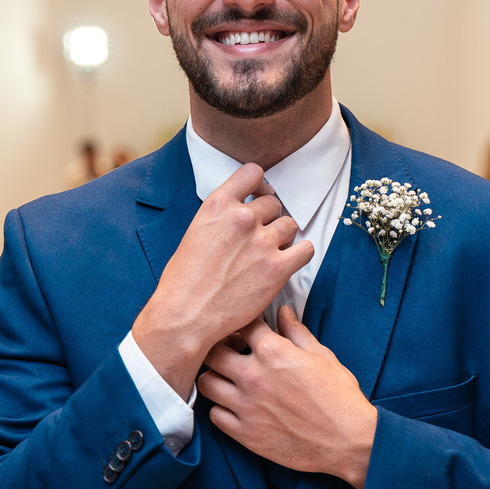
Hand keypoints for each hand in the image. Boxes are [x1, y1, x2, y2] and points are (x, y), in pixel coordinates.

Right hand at [133, 164, 313, 396]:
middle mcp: (243, 217)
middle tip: (260, 236)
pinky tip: (287, 262)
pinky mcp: (278, 268)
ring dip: (283, 236)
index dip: (258, 185)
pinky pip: (305, 250)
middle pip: (274, 203)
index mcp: (219, 204)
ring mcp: (263, 242)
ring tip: (270, 252)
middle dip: (269, 218)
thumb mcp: (195, 231)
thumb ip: (221, 217)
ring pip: (290, 224)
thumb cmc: (183, 280)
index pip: (253, 172)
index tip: (257, 197)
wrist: (185, 316)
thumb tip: (239, 211)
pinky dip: (299, 254)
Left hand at [198, 307, 376, 488]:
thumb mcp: (321, 356)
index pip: (240, 325)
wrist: (348, 440)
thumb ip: (296, 332)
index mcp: (272, 352)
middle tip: (229, 352)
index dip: (241, 324)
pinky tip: (233, 405)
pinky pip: (214, 416)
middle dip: (218, 347)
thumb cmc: (339, 396)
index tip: (246, 330)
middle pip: (212, 352)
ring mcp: (246, 406)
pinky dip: (220, 408)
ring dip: (214, 377)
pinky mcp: (245, 434)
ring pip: (206, 383)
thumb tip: (283, 312)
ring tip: (227, 378)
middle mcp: (252, 376)